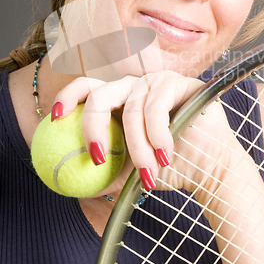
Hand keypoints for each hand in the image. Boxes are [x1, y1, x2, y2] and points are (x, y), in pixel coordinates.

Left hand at [50, 71, 203, 192]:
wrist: (209, 171)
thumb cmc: (169, 169)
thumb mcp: (128, 171)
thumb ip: (103, 170)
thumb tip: (67, 182)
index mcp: (120, 100)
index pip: (87, 88)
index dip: (67, 97)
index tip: (55, 119)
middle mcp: (135, 86)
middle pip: (100, 94)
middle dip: (94, 126)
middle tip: (96, 157)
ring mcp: (157, 81)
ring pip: (131, 111)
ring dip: (138, 148)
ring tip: (150, 174)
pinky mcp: (179, 83)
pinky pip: (156, 108)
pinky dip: (157, 136)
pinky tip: (166, 155)